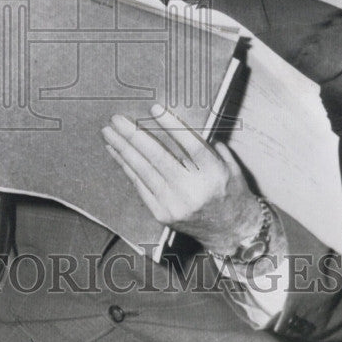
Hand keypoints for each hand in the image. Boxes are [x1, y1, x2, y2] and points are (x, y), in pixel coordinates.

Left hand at [102, 103, 259, 250]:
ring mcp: (174, 203)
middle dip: (134, 135)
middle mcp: (192, 190)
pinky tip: (117, 153)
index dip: (170, 125)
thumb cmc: (231, 194)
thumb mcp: (231, 167)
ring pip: (143, 171)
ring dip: (123, 149)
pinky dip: (127, 167)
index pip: (190, 145)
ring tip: (108, 133)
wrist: (232, 232)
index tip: (154, 109)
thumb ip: (210, 147)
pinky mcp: (162, 213)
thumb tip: (183, 128)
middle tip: (117, 119)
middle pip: (158, 157)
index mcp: (213, 175)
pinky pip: (140, 185)